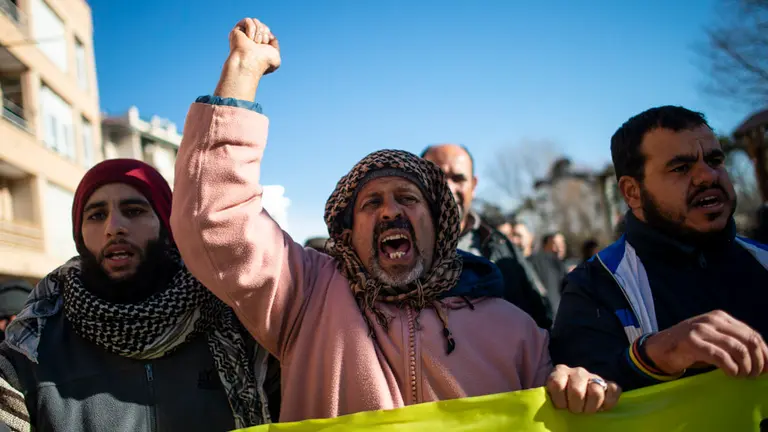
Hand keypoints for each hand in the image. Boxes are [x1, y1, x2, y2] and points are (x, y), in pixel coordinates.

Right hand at [229, 18, 280, 75]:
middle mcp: (250, 41)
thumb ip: (274, 45)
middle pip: (263, 26)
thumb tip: (268, 36)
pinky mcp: (236, 31)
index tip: (265, 47)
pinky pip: (248, 20)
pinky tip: (248, 38)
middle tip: (259, 45)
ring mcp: (243, 35)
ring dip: (258, 32)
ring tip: (254, 42)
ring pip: (256, 21)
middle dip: (264, 34)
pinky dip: (251, 28)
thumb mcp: (275, 55)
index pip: (267, 32)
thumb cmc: (263, 62)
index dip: (269, 37)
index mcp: (258, 46)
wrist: (250, 62)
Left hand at [546, 365, 620, 413]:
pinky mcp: (609, 384)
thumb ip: (545, 396)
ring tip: (587, 410)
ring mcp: (594, 377)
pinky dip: (609, 402)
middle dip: (575, 407)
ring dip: (591, 407)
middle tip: (575, 410)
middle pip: (577, 391)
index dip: (559, 401)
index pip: (556, 384)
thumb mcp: (550, 395)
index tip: (561, 407)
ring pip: (595, 391)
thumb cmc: (562, 399)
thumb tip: (534, 406)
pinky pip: (614, 391)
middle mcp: (577, 371)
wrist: (578, 395)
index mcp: (560, 372)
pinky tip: (602, 407)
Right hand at [644, 310, 767, 377]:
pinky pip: (720, 357)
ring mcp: (701, 330)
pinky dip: (731, 368)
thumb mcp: (714, 339)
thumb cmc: (691, 346)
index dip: (765, 353)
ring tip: (743, 376)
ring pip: (737, 348)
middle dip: (758, 361)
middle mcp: (712, 320)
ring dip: (746, 367)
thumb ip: (734, 344)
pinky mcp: (692, 342)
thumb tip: (765, 362)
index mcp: (720, 317)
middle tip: (755, 375)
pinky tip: (732, 375)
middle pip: (748, 340)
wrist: (660, 348)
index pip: (752, 334)